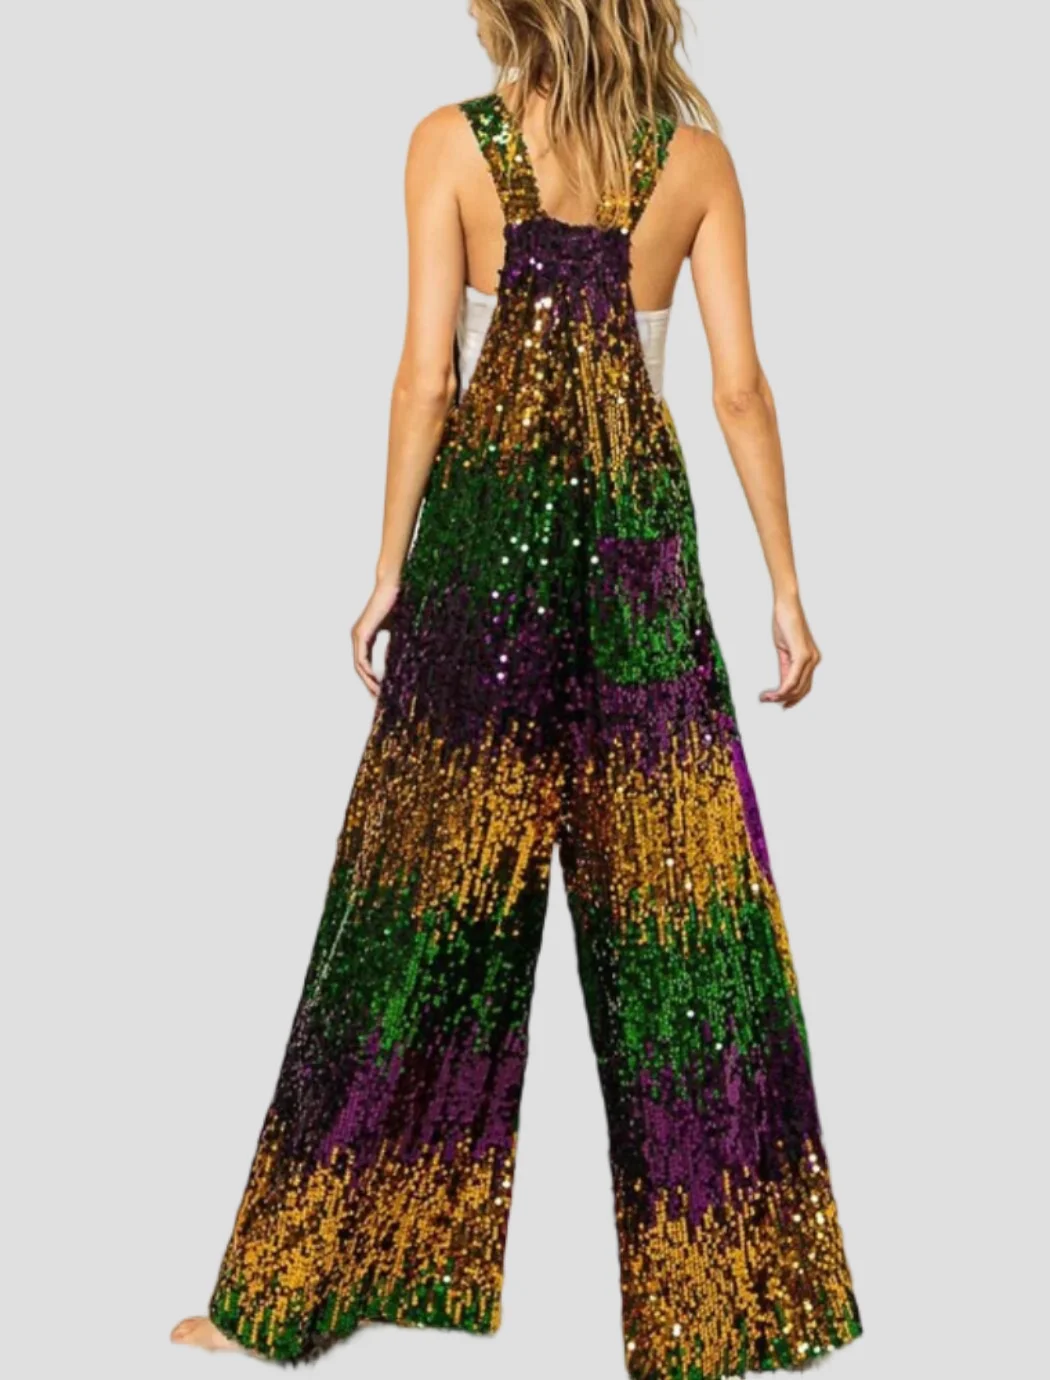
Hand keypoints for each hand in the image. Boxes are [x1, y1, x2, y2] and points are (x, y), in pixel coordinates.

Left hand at [351, 579, 399, 696]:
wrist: (392, 587)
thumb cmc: (397, 604)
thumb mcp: (397, 631)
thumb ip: (395, 645)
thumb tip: (403, 662)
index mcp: (366, 637)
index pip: (366, 663)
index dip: (372, 678)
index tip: (381, 691)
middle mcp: (358, 637)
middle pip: (360, 668)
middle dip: (369, 684)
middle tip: (378, 699)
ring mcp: (357, 635)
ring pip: (359, 665)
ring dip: (367, 681)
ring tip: (378, 693)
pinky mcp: (361, 634)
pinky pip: (361, 658)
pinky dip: (367, 671)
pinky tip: (375, 680)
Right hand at [759, 596, 820, 708]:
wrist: (787, 606)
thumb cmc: (785, 623)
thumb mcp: (785, 650)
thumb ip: (786, 667)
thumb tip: (784, 685)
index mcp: (811, 659)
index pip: (804, 686)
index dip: (792, 698)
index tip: (779, 704)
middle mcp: (814, 660)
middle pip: (802, 690)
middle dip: (784, 700)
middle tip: (767, 701)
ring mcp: (810, 658)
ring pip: (797, 688)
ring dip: (780, 696)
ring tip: (765, 698)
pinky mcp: (802, 655)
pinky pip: (793, 679)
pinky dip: (782, 689)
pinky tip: (773, 693)